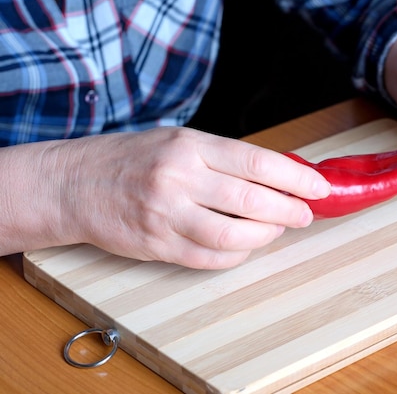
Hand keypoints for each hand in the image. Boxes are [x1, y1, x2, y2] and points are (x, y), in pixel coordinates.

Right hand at [54, 128, 329, 268]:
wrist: (74, 183)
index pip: (258, 163)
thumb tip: (278, 176)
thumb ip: (225, 159)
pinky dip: (236, 256)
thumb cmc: (133, 159)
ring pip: (234, 236)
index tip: (318, 187)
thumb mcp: (180, 142)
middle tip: (304, 214)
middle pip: (252, 201)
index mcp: (191, 146)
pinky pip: (209, 259)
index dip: (296, 178)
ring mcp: (166, 214)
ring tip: (275, 230)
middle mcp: (180, 178)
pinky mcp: (157, 245)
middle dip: (289, 211)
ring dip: (265, 237)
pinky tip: (244, 247)